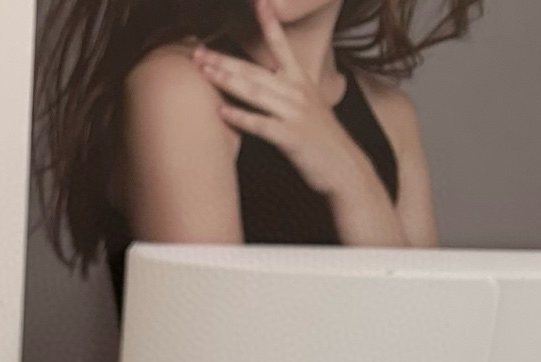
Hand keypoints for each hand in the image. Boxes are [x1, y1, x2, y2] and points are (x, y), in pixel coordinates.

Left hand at [192, 0, 374, 201]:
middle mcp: (297, 91)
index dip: (270, 22)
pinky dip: (241, 118)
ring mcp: (294, 113)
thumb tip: (259, 85)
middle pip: (255, 70)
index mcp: (301, 81)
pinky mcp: (291, 137)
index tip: (259, 1)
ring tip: (203, 73)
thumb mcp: (306, 107)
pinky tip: (221, 112)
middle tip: (198, 52)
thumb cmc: (319, 140)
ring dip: (227, 81)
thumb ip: (284, 92)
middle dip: (224, 60)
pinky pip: (261, 125)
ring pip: (255, 92)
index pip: (281, 45)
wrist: (342, 167)